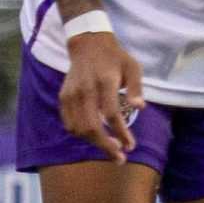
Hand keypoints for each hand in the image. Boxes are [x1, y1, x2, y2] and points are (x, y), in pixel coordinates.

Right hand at [59, 29, 144, 160]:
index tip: (130, 146)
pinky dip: (81, 134)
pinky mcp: (63, 97)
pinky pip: (69, 123)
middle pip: (91, 126)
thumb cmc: (116, 58)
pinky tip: (95, 137)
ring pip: (78, 128)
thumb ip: (136, 88)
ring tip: (110, 149)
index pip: (111, 114)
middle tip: (119, 158)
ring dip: (94, 143)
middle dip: (105, 146)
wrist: (88, 44)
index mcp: (105, 82)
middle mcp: (85, 89)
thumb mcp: (133, 67)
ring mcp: (71, 94)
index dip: (121, 133)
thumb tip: (140, 107)